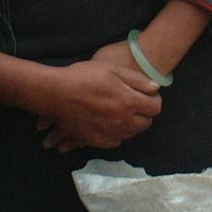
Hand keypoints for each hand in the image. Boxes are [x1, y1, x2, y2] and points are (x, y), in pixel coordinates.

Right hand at [34, 56, 161, 151]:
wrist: (56, 93)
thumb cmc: (84, 77)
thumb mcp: (113, 70)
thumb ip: (137, 80)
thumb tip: (156, 89)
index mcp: (129, 103)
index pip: (155, 108)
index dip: (154, 100)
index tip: (147, 95)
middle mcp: (122, 122)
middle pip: (145, 123)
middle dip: (144, 113)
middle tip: (135, 102)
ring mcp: (109, 133)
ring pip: (131, 134)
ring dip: (132, 124)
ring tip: (121, 111)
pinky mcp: (96, 141)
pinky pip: (115, 141)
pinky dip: (117, 133)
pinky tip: (109, 122)